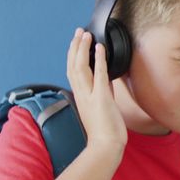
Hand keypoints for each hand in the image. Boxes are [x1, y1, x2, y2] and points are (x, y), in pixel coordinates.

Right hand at [66, 27, 127, 148]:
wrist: (105, 147)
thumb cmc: (105, 132)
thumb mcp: (103, 107)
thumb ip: (103, 92)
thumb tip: (106, 80)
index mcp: (81, 97)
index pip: (73, 72)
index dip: (73, 56)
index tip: (76, 43)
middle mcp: (82, 94)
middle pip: (73, 66)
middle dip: (75, 47)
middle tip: (79, 32)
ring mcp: (90, 96)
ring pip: (80, 67)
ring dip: (83, 49)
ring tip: (86, 35)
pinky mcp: (101, 98)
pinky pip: (98, 75)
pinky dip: (98, 60)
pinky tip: (99, 48)